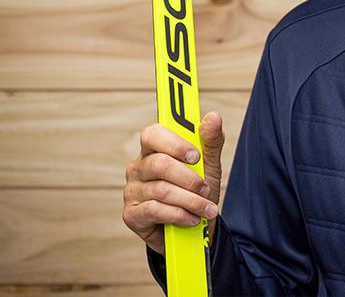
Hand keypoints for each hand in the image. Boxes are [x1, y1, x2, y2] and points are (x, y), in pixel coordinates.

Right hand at [122, 111, 224, 254]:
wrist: (194, 228)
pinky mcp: (131, 214)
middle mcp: (138, 167)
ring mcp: (132, 191)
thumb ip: (210, 141)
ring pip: (161, 190)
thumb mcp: (208, 165)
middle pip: (159, 164)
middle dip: (189, 178)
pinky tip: (191, 219)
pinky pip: (154, 211)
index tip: (196, 156)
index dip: (174, 143)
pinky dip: (179, 215)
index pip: (153, 134)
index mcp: (154, 149)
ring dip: (190, 201)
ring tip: (206, 208)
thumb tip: (213, 116)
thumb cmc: (197, 190)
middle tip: (205, 188)